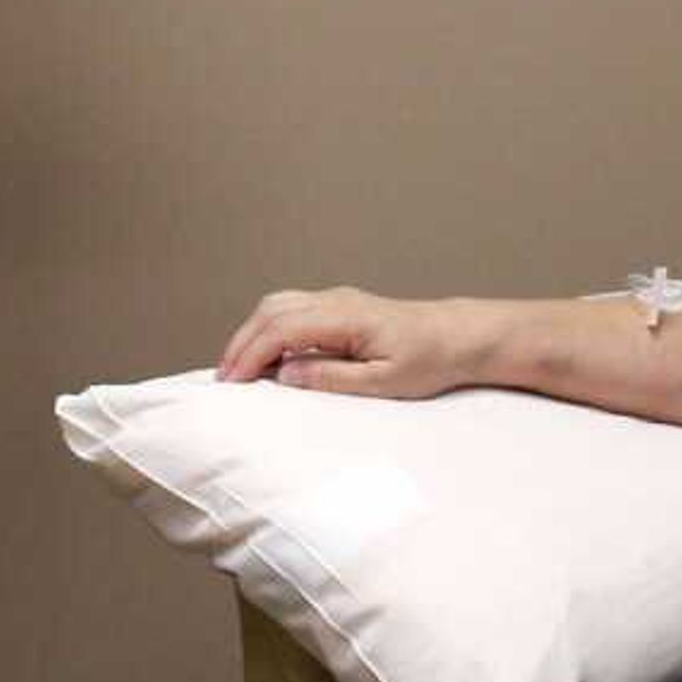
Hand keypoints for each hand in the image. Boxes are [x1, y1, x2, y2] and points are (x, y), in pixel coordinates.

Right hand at [216, 288, 482, 399]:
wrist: (457, 337)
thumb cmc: (429, 359)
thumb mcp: (383, 381)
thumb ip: (331, 378)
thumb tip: (285, 376)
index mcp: (345, 317)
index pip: (281, 330)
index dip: (250, 355)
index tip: (232, 382)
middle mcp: (335, 300)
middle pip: (270, 311)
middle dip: (241, 344)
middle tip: (224, 379)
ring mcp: (336, 299)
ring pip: (277, 305)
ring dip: (252, 334)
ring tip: (239, 368)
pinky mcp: (338, 306)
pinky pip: (292, 309)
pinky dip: (268, 328)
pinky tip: (266, 354)